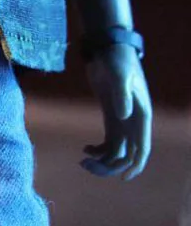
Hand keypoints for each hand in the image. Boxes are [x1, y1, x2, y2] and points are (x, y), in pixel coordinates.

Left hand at [81, 43, 151, 180]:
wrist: (107, 47)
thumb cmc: (116, 58)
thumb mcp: (118, 74)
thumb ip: (121, 93)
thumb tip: (123, 116)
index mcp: (141, 115)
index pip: (142, 148)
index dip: (136, 165)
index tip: (124, 178)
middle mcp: (134, 121)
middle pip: (127, 154)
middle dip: (110, 165)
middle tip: (86, 164)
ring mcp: (122, 120)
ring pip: (117, 151)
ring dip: (103, 160)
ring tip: (83, 159)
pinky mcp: (111, 116)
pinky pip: (109, 142)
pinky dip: (99, 150)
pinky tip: (85, 149)